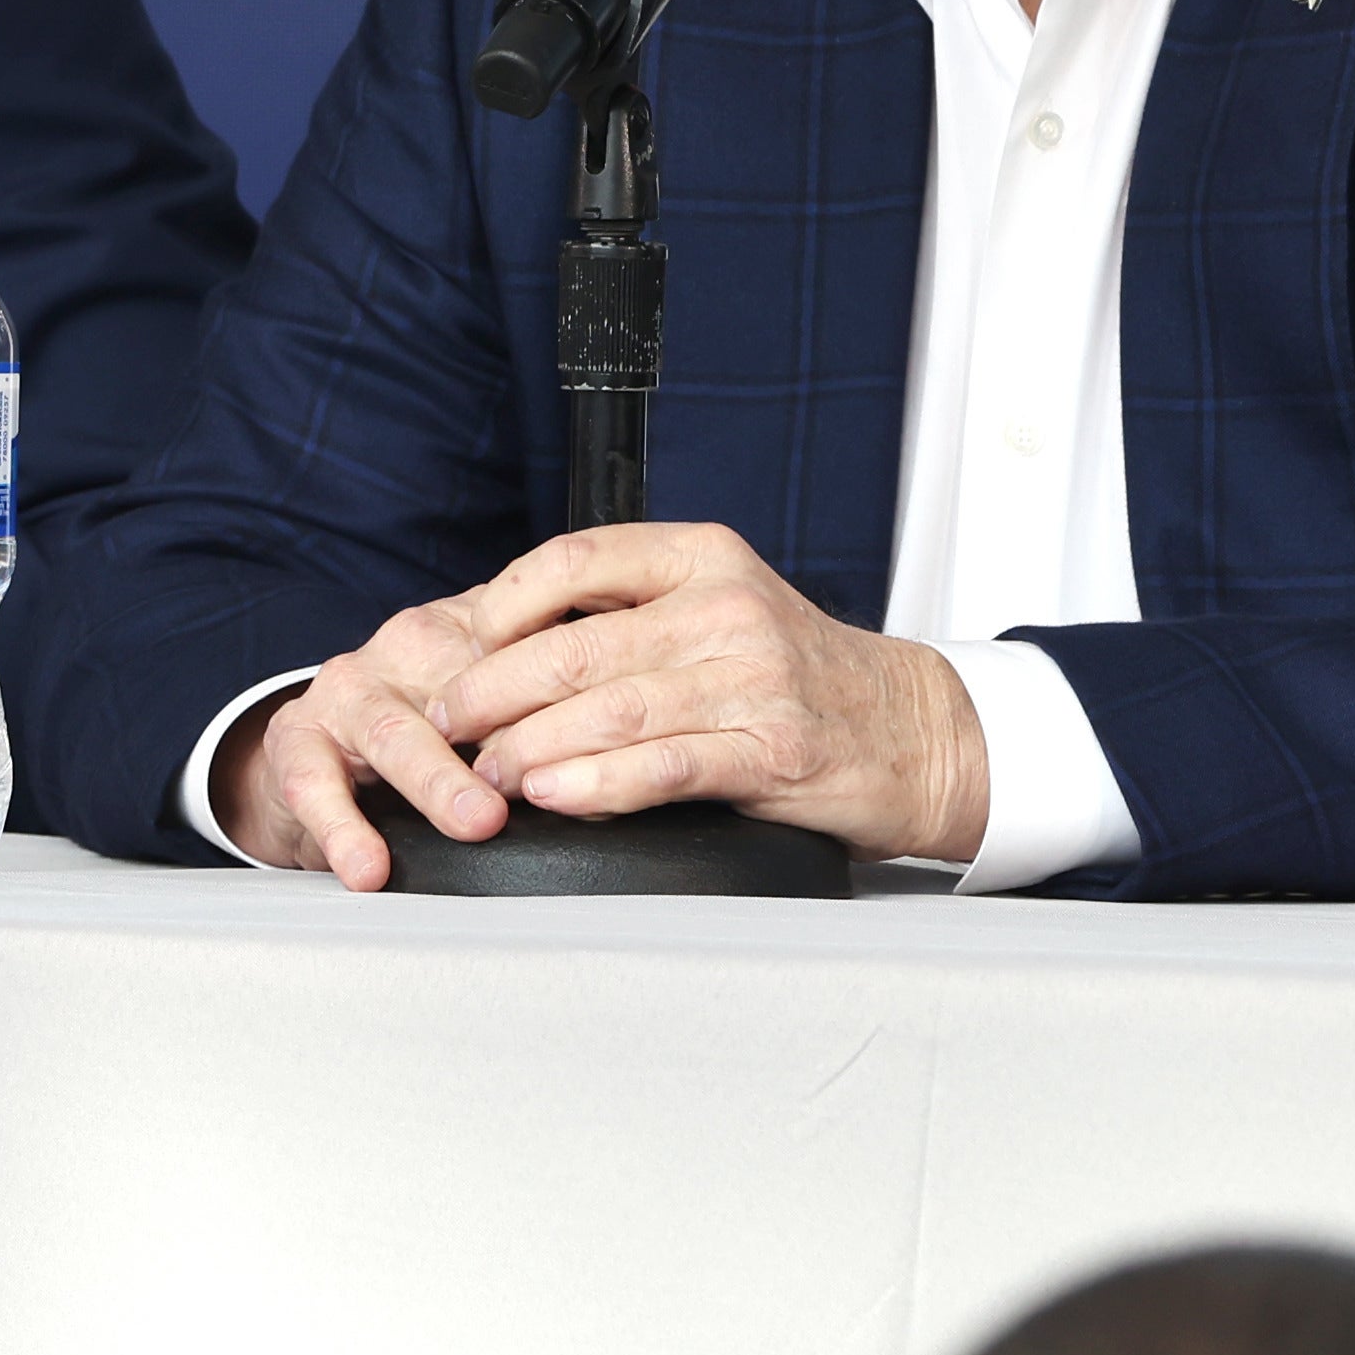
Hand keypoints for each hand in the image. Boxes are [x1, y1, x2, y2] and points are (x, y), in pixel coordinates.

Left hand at [221, 522, 985, 886]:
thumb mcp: (717, 609)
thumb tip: (503, 640)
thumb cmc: (796, 676)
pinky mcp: (772, 750)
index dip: (501, 606)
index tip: (455, 645)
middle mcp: (725, 608)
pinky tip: (553, 796)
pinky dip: (596, 785)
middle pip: (575, 646)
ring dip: (529, 747)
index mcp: (702, 558)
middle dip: (492, 690)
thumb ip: (627, 615)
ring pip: (608, 710)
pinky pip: (662, 766)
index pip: (575, 560)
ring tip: (482, 773)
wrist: (910, 729)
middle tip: (444, 723)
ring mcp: (753, 679)